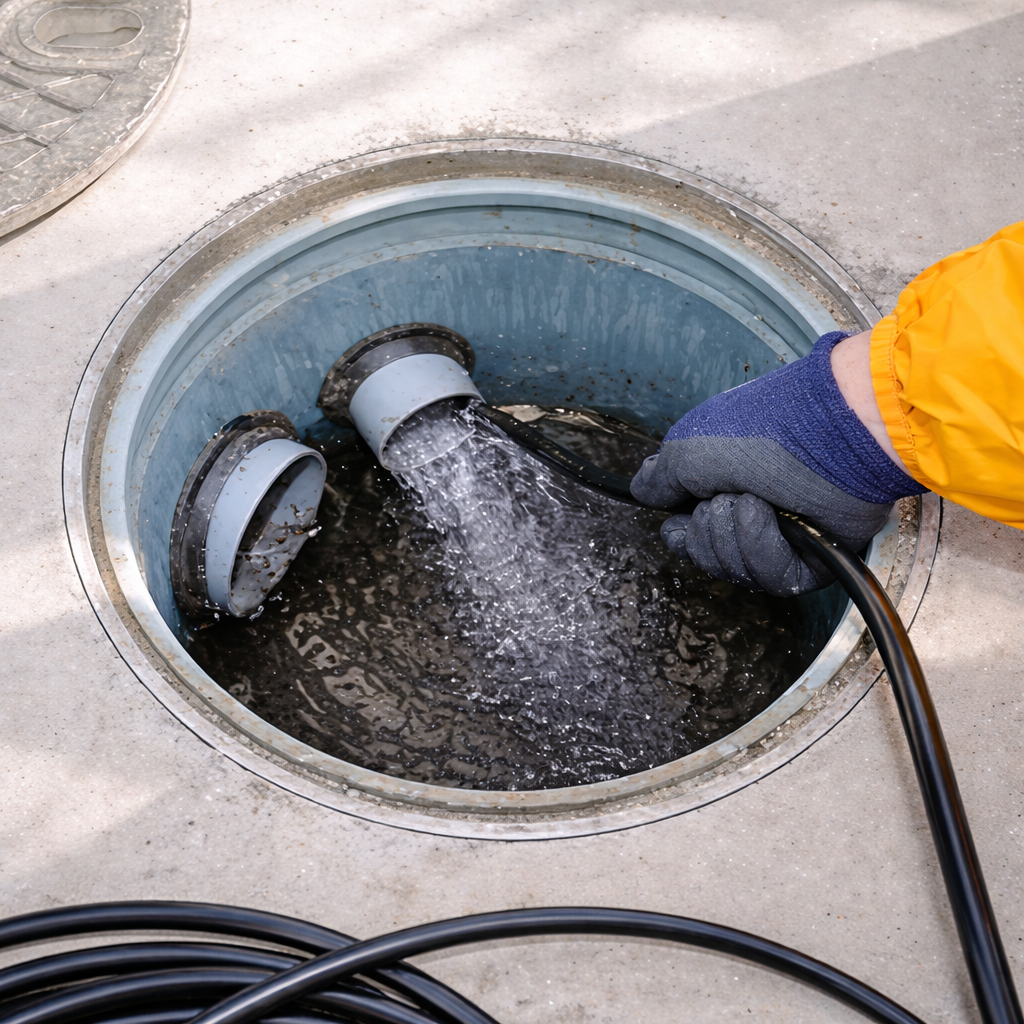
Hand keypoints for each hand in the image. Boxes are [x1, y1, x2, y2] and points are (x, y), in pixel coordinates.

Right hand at [631, 331, 925, 595]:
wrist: (835, 430)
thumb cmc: (766, 427)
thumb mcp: (689, 448)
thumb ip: (660, 477)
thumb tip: (641, 488)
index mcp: (724, 481)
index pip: (687, 532)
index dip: (681, 532)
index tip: (682, 517)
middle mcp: (752, 510)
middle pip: (706, 556)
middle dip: (706, 531)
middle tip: (724, 497)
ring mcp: (783, 535)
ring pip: (735, 570)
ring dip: (733, 536)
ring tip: (752, 500)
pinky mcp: (813, 557)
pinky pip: (771, 577)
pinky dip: (762, 546)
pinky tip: (767, 514)